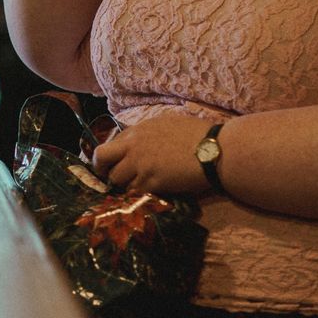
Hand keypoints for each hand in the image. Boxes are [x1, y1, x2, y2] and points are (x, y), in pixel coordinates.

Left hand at [90, 113, 215, 195]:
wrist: (215, 149)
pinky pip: (135, 192)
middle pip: (102, 159)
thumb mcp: (166, 123)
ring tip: (137, 186)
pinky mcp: (152, 183)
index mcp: (137, 130)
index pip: (109, 144)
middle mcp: (134, 146)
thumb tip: (136, 140)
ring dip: (123, 184)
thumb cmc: (198, 134)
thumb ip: (146, 133)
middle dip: (102, 169)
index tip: (112, 164)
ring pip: (116, 180)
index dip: (108, 157)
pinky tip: (148, 193)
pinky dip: (138, 194)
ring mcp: (141, 165)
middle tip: (110, 177)